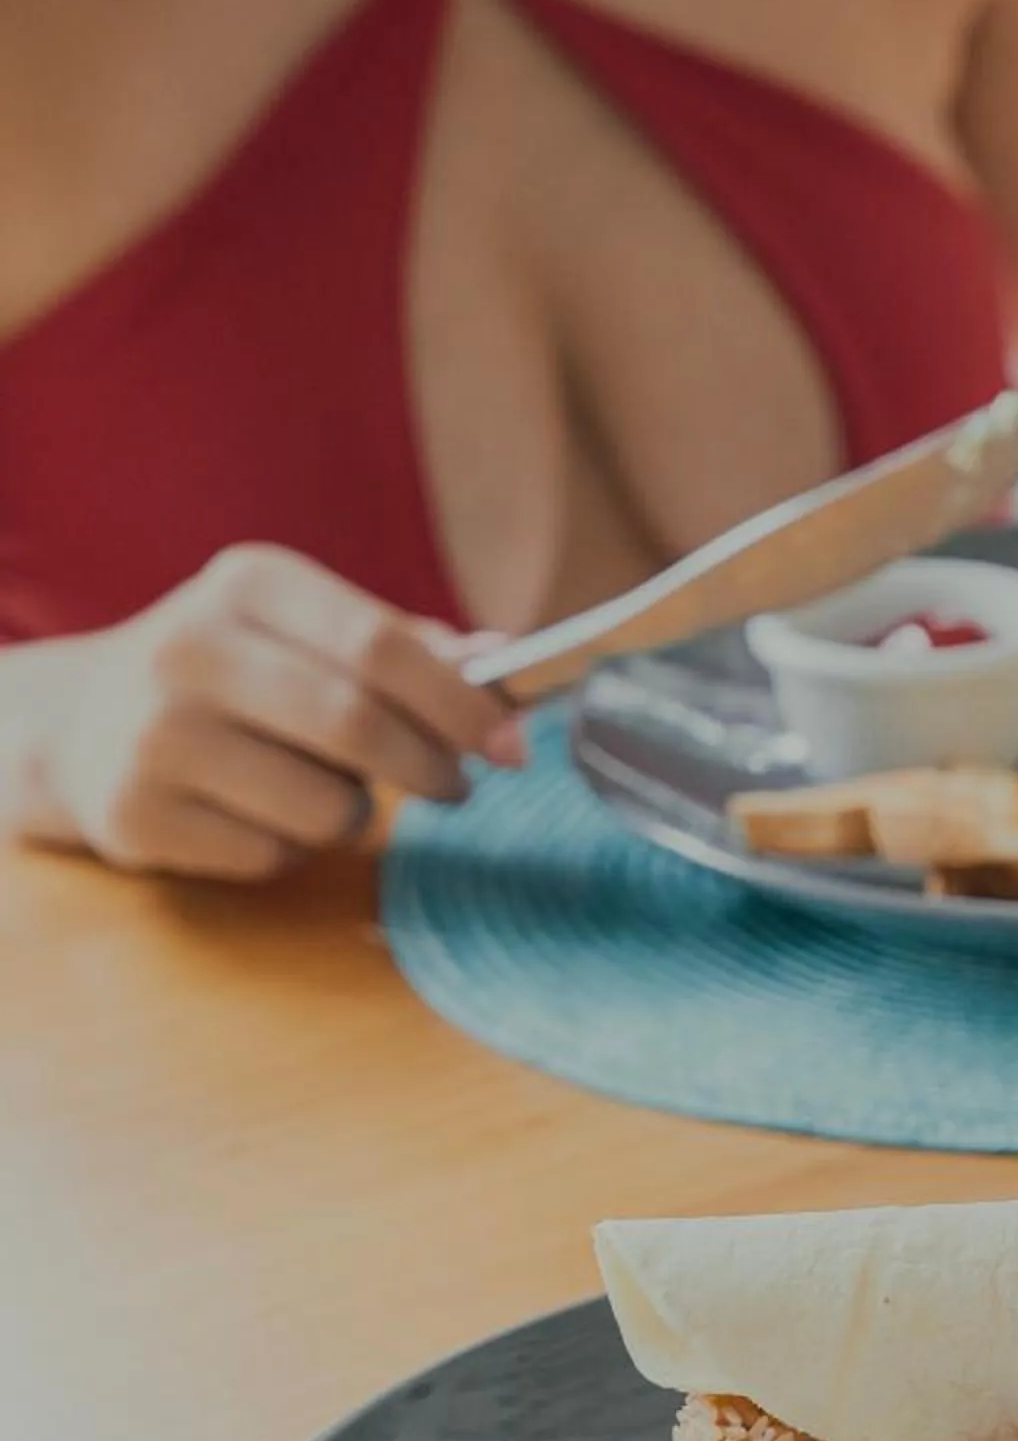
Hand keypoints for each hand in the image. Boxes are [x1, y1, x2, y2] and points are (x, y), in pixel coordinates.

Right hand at [33, 545, 523, 880]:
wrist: (82, 723)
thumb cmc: (232, 674)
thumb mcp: (303, 629)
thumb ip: (406, 646)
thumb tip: (505, 663)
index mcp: (249, 584)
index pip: (381, 647)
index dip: (461, 704)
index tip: (511, 744)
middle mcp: (192, 649)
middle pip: (357, 726)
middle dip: (430, 767)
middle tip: (456, 787)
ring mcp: (156, 735)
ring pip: (325, 807)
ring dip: (353, 813)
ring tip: (320, 787)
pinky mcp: (137, 815)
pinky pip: (273, 856)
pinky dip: (292, 849)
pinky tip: (255, 814)